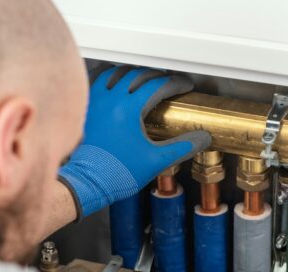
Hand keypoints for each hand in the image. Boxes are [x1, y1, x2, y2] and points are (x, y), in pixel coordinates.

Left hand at [59, 66, 210, 217]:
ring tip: (142, 76)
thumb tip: (202, 138)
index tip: (185, 87)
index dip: (176, 83)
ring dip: (131, 71)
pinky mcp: (84, 109)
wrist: (86, 184)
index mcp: (129, 108)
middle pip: (137, 74)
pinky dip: (108, 77)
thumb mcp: (155, 161)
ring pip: (114, 72)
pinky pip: (95, 81)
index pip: (158, 85)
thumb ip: (182, 147)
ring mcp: (94, 102)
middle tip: (168, 81)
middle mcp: (110, 100)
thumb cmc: (115, 174)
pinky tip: (113, 81)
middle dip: (157, 75)